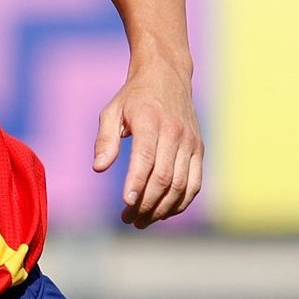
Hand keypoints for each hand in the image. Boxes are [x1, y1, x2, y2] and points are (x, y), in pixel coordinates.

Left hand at [93, 61, 202, 228]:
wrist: (167, 77)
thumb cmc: (133, 98)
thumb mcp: (112, 112)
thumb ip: (105, 140)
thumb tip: (98, 168)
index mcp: (151, 122)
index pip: (146, 159)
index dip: (137, 184)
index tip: (126, 204)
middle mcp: (175, 133)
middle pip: (164, 177)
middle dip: (146, 203)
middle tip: (128, 219)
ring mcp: (190, 143)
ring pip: (181, 185)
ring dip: (162, 209)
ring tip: (141, 221)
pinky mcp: (199, 150)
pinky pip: (195, 183)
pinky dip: (180, 202)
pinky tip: (162, 213)